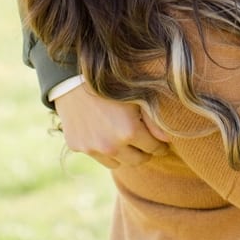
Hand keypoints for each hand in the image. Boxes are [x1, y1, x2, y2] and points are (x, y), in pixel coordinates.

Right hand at [54, 83, 169, 168]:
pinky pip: (98, 156)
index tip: (161, 142)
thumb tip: (167, 139)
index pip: (154, 148)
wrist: (72, 76)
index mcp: (129, 131)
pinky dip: (104, 150)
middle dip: (144, 152)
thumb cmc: (110, 81)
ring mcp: (92, 148)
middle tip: (145, 143)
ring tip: (126, 140)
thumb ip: (154, 119)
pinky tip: (105, 134)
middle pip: (138, 161)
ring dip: (124, 154)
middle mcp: (111, 145)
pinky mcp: (78, 147)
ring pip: (118, 163)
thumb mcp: (136, 95)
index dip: (160, 144)